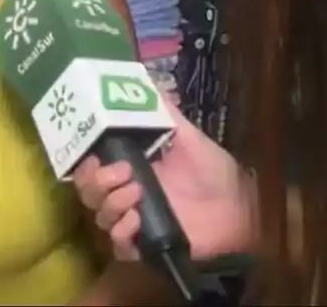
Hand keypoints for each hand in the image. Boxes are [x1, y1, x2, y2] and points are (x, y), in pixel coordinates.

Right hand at [72, 101, 254, 261]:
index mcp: (131, 166)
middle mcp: (126, 192)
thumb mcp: (188, 137)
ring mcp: (134, 220)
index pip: (92, 165)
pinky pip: (118, 245)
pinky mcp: (146, 246)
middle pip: (88, 191)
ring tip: (137, 195)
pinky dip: (122, 233)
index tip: (95, 153)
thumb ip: (165, 113)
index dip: (86, 161)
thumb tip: (147, 80)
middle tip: (123, 173)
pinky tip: (137, 221)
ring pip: (100, 216)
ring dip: (112, 203)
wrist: (240, 209)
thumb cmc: (214, 171)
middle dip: (96, 181)